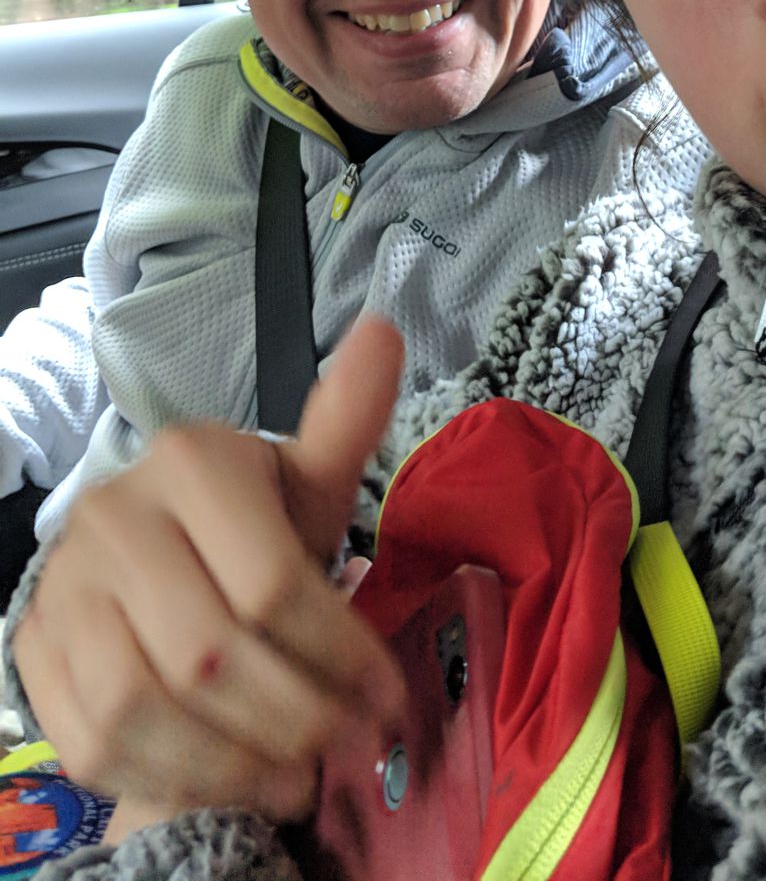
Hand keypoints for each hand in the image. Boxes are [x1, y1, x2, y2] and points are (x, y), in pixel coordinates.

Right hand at [12, 315, 407, 822]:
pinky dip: (172, 776)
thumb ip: (346, 419)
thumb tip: (385, 330)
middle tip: (347, 745)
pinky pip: (96, 742)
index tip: (388, 699)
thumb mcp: (302, 478)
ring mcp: (63, 586)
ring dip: (233, 760)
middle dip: (295, 717)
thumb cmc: (247, 523)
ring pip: (145, 707)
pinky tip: (232, 778)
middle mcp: (116, 516)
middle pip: (211, 655)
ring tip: (297, 775)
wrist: (150, 552)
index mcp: (191, 460)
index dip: (340, 655)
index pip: (272, 582)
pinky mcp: (34, 650)